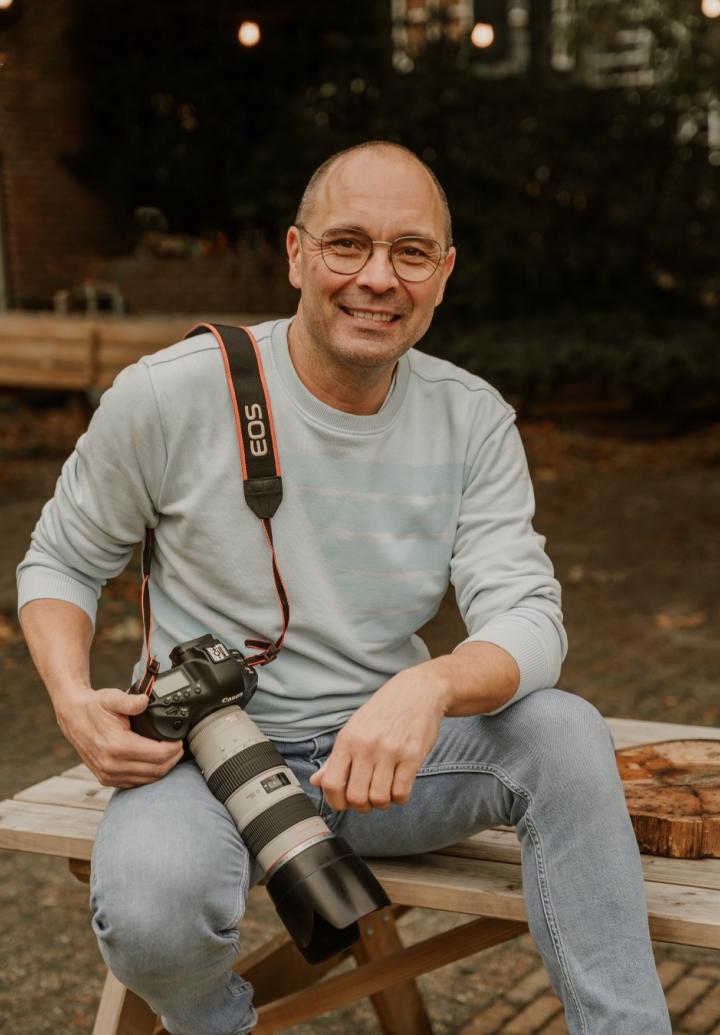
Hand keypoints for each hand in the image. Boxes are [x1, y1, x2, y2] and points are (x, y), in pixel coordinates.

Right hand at [55, 687, 183, 788]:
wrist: (73, 716)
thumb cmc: (93, 707)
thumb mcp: (112, 698)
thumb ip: (131, 701)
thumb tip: (146, 700)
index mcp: (117, 746)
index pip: (158, 755)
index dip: (174, 749)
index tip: (180, 740)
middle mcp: (112, 765)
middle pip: (156, 770)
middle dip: (172, 759)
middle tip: (179, 747)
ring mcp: (108, 774)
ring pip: (147, 780)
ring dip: (162, 769)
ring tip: (170, 754)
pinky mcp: (106, 779)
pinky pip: (135, 783)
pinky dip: (148, 775)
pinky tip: (154, 763)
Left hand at [309, 666, 447, 812]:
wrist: (417, 691)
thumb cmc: (383, 711)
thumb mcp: (355, 728)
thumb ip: (336, 758)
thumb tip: (315, 781)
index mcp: (347, 739)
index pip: (331, 783)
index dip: (335, 801)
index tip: (343, 803)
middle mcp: (366, 746)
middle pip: (356, 797)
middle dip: (361, 806)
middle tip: (367, 799)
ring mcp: (390, 751)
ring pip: (379, 799)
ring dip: (381, 803)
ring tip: (384, 791)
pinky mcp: (413, 756)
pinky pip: (402, 793)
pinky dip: (399, 798)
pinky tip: (399, 786)